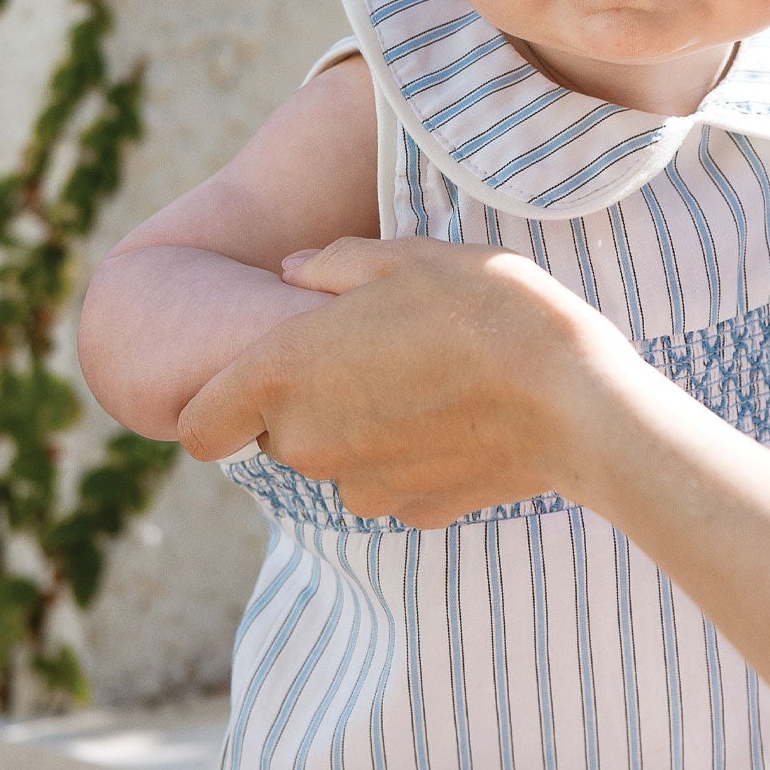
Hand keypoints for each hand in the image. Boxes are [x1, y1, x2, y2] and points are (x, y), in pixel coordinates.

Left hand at [176, 236, 613, 522]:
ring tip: (424, 381)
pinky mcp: (416, 513)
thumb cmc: (481, 310)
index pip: (199, 427)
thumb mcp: (402, 257)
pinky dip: (409, 460)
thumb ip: (330, 264)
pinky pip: (390, 485)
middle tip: (372, 351)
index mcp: (280, 376)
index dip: (217, 404)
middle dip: (308, 400)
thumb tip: (293, 271)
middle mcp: (306, 444)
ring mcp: (360, 488)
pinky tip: (458, 420)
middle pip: (277, 436)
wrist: (570, 398)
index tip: (257, 378)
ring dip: (359, 431)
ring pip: (335, 462)